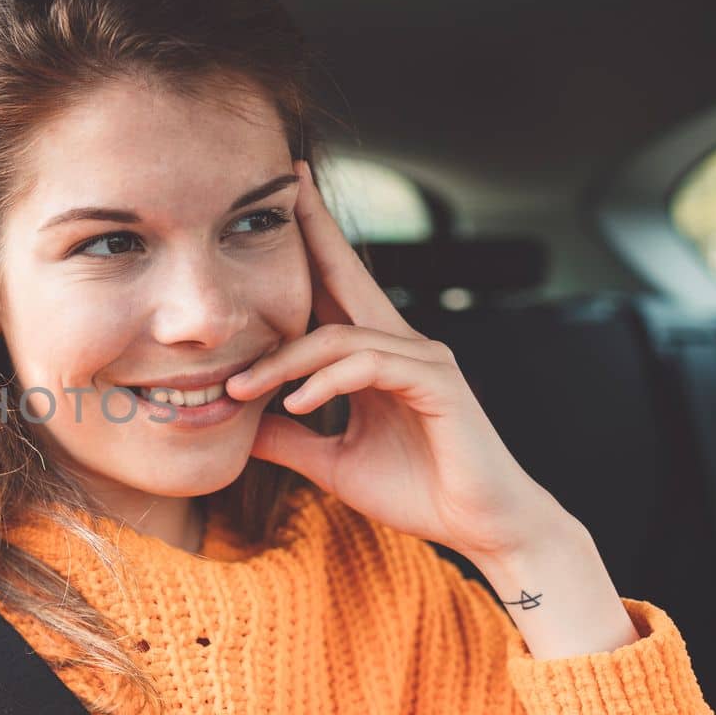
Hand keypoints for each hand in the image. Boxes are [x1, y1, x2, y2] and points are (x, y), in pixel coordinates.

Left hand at [222, 160, 561, 563]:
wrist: (480, 527)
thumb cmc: (415, 491)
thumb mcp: (331, 462)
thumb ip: (288, 439)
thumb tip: (236, 425)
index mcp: (378, 355)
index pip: (334, 292)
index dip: (308, 248)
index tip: (279, 206)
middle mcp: (403, 344)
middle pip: (348, 275)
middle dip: (313, 230)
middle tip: (282, 187)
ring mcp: (424, 360)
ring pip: (340, 335)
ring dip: (283, 361)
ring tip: (241, 390)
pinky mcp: (439, 385)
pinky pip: (368, 366)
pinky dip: (325, 382)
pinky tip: (294, 403)